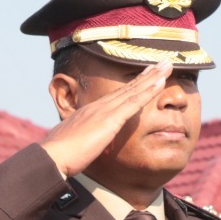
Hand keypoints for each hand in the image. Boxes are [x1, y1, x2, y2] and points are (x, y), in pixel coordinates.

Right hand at [39, 61, 170, 176]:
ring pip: (133, 90)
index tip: (146, 75)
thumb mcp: (74, 145)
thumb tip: (84, 145)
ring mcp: (104, 111)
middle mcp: (98, 107)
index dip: (133, 85)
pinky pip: (133, 102)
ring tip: (167, 65)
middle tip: (162, 63)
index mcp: (90, 113)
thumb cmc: (60, 155)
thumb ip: (82, 141)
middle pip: (128, 87)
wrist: (52, 156)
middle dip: (147, 74)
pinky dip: (148, 91)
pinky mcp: (110, 119)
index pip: (117, 96)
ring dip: (153, 76)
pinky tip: (161, 82)